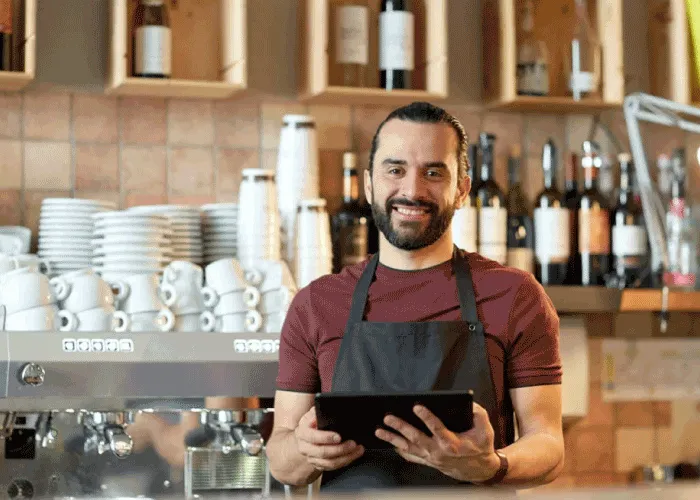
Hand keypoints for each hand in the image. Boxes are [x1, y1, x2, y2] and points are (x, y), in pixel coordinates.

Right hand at [295, 406, 364, 471]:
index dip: (326, 437)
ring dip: (346, 457)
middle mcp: (305, 447)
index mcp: (302, 433)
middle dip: (340, 449)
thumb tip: (323, 409)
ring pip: (329, 463)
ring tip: (357, 450)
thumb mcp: (312, 414)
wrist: (304, 438)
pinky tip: (353, 455)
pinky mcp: (319, 465)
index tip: (339, 437)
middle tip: (352, 443)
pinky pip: (333, 467)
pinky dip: (345, 461)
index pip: (313, 437)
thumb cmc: (311, 424)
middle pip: (322, 452)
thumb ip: (317, 411)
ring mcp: (312, 458)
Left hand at [375, 402, 500, 482]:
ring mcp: (430, 458)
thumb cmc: (480, 446)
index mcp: (452, 443)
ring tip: (379, 430)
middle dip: (401, 427)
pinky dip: (399, 451)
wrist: (478, 469)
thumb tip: (468, 404)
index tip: (416, 406)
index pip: (437, 428)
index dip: (426, 417)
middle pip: (416, 438)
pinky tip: (389, 443)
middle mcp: (438, 451)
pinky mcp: (427, 461)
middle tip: (388, 417)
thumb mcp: (485, 430)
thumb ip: (478, 415)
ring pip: (408, 448)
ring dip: (392, 439)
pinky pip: (410, 456)